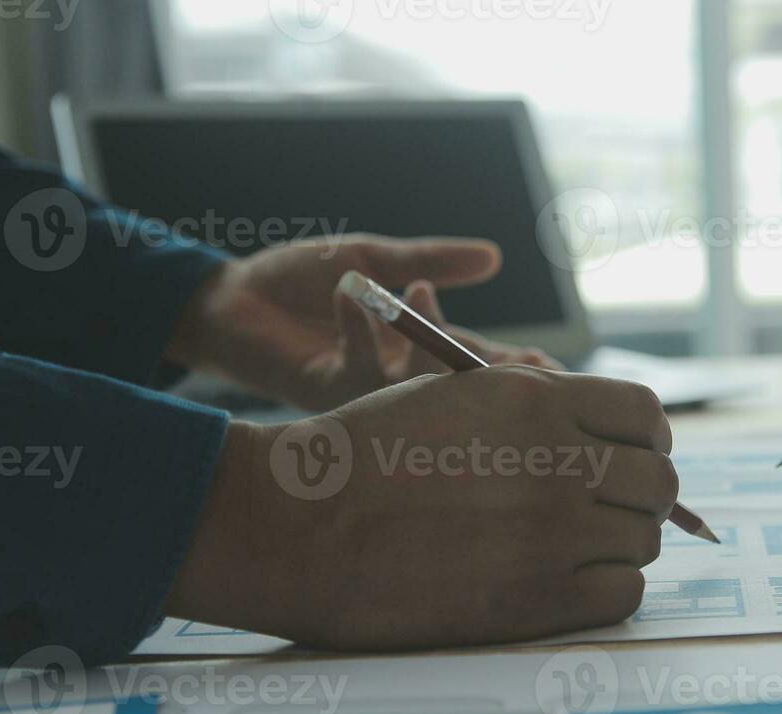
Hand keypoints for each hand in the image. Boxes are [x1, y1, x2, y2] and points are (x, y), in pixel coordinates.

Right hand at [167, 367, 676, 649]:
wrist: (295, 526)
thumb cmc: (363, 458)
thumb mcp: (456, 394)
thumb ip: (537, 406)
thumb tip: (603, 434)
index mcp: (538, 398)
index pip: (647, 416)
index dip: (645, 441)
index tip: (624, 461)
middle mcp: (560, 459)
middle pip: (659, 481)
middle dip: (637, 498)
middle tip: (601, 515)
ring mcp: (554, 530)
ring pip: (645, 540)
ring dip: (617, 547)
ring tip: (567, 553)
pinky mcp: (539, 598)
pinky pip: (625, 595)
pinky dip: (606, 592)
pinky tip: (563, 587)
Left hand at [168, 235, 559, 410]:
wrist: (229, 296)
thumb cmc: (298, 281)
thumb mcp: (371, 257)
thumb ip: (429, 260)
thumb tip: (493, 255)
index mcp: (417, 346)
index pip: (480, 363)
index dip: (518, 371)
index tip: (553, 368)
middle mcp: (397, 377)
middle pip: (458, 387)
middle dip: (490, 378)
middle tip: (523, 362)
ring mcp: (363, 389)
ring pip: (413, 385)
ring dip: (419, 339)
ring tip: (417, 291)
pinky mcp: (322, 390)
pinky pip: (353, 367)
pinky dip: (356, 324)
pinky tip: (352, 289)